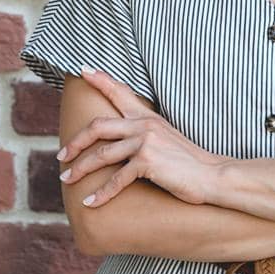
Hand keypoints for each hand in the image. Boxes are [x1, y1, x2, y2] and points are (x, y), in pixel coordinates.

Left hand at [56, 66, 226, 208]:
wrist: (213, 175)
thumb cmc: (190, 162)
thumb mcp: (166, 139)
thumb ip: (146, 135)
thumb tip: (124, 143)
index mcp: (148, 118)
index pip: (121, 93)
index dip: (100, 81)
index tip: (83, 70)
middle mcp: (144, 125)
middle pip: (98, 127)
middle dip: (75, 142)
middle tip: (61, 156)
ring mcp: (145, 142)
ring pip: (101, 154)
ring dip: (81, 169)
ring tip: (68, 180)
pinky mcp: (147, 162)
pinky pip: (116, 179)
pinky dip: (101, 193)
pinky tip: (91, 203)